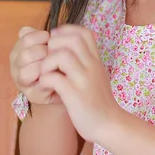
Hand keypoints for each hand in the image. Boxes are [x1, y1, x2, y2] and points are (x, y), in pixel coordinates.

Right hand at [9, 27, 60, 105]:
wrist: (65, 78)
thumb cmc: (54, 57)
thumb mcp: (47, 43)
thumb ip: (37, 35)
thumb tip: (25, 29)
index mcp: (18, 51)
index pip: (25, 38)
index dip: (41, 37)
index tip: (50, 39)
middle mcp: (16, 67)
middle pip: (25, 55)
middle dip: (44, 52)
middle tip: (54, 53)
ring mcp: (22, 82)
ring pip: (26, 72)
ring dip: (44, 67)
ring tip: (55, 63)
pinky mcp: (32, 95)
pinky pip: (38, 87)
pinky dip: (49, 79)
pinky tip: (57, 74)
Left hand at [38, 25, 119, 143]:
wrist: (109, 123)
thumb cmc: (99, 100)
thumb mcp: (97, 74)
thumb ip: (87, 60)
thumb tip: (74, 47)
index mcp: (95, 59)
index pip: (83, 32)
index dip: (66, 31)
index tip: (56, 42)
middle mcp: (91, 65)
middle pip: (72, 39)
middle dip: (54, 44)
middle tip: (48, 59)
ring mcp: (83, 79)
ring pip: (62, 56)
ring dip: (47, 62)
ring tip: (45, 74)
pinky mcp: (74, 95)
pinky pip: (54, 79)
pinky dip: (45, 80)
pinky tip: (46, 88)